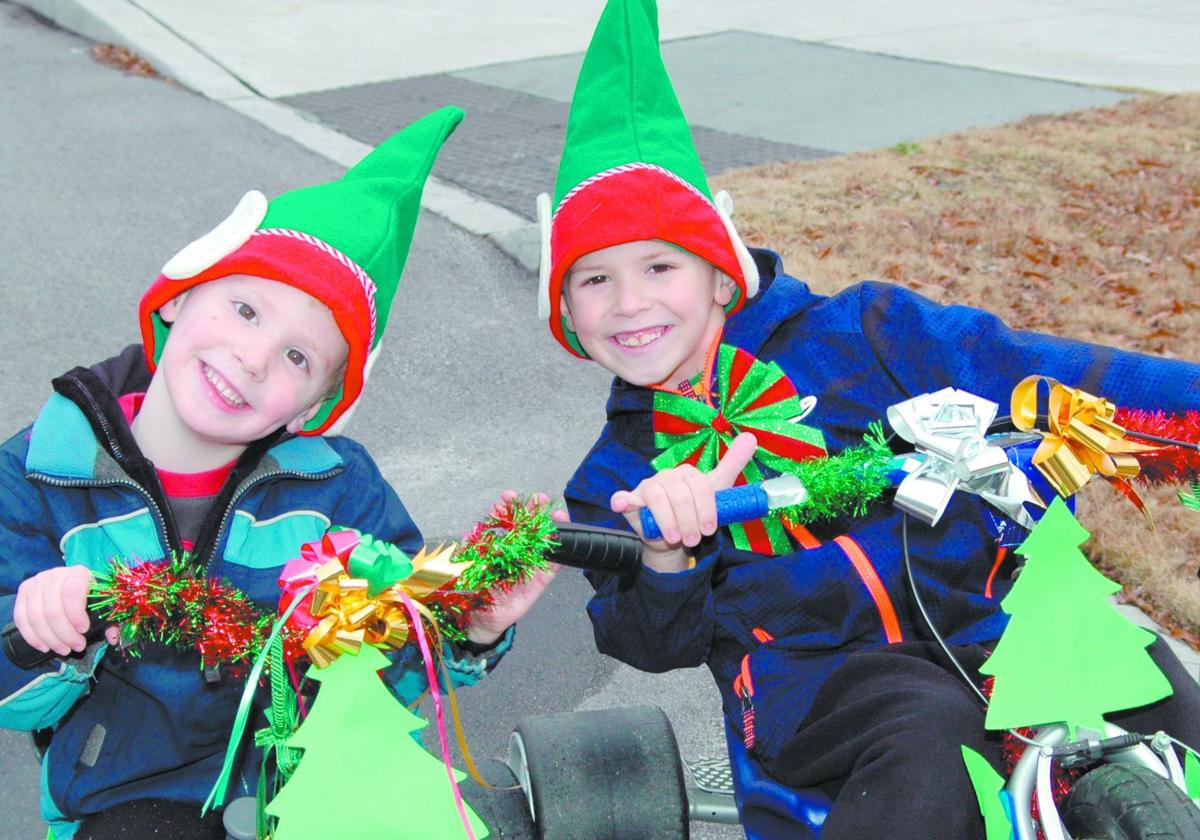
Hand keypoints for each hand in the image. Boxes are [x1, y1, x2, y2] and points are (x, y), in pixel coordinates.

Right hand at [13, 566, 118, 656]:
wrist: (69, 583)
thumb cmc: (89, 595)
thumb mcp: (102, 603)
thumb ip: (109, 620)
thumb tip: (113, 639)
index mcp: (78, 573)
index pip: (72, 593)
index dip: (76, 615)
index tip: (84, 631)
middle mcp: (54, 574)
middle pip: (52, 610)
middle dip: (65, 634)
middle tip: (76, 647)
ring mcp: (35, 582)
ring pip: (36, 617)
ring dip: (50, 639)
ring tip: (63, 649)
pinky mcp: (22, 592)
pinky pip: (21, 618)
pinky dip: (32, 637)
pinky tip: (45, 647)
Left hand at [464, 491, 561, 645]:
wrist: (479, 619)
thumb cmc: (472, 589)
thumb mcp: (466, 566)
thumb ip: (470, 550)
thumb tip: (470, 531)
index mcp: (496, 544)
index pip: (503, 521)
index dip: (507, 507)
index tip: (509, 496)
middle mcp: (515, 551)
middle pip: (527, 527)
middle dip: (533, 512)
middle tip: (539, 500)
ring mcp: (529, 565)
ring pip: (542, 543)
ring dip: (551, 528)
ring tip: (558, 515)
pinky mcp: (539, 581)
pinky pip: (552, 567)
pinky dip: (559, 555)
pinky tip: (565, 541)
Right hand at [611, 433, 757, 572]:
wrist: (675, 535)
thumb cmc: (695, 510)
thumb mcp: (717, 490)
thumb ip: (732, 464)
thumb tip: (752, 437)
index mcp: (687, 474)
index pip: (699, 486)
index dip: (705, 509)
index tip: (709, 529)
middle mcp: (667, 476)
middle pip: (679, 494)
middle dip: (689, 520)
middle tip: (694, 539)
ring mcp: (647, 487)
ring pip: (657, 498)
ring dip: (668, 521)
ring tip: (676, 538)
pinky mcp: (631, 500)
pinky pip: (623, 497)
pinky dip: (622, 500)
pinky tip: (623, 504)